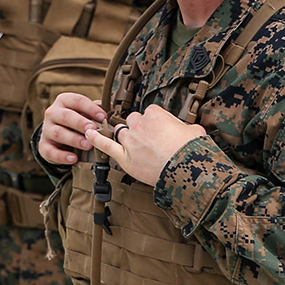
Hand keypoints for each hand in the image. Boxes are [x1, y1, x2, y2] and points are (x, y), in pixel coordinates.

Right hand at [37, 92, 109, 165]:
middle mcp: (52, 113)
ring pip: (58, 133)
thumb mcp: (83, 112)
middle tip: (94, 130)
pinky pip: (50, 151)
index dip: (91, 108)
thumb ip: (96, 110)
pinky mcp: (43, 145)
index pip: (77, 101)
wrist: (56, 137)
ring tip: (88, 145)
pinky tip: (73, 158)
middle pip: (66, 116)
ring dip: (74, 139)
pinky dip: (62, 156)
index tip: (103, 117)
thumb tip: (114, 110)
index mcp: (64, 101)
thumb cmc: (74, 122)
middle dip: (81, 123)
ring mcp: (46, 130)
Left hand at [87, 105, 206, 185]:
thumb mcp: (195, 131)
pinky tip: (89, 134)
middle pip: (133, 121)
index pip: (149, 113)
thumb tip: (188, 129)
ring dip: (126, 136)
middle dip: (139, 129)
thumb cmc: (193, 152)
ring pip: (121, 132)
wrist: (187, 172)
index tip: (159, 130)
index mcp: (156, 114)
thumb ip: (186, 126)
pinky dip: (96, 139)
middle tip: (149, 140)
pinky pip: (105, 145)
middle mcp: (140, 125)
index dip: (154, 122)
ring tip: (133, 144)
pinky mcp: (124, 157)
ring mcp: (130, 140)